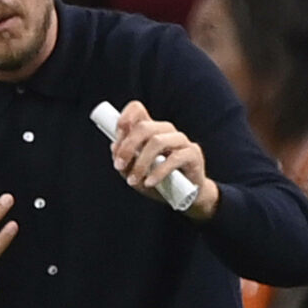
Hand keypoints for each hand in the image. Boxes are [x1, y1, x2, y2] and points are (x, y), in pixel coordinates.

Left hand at [109, 100, 219, 219]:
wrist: (187, 196)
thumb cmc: (160, 182)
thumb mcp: (137, 174)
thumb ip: (125, 162)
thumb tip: (114, 147)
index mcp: (151, 130)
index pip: (137, 110)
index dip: (125, 118)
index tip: (116, 138)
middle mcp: (166, 131)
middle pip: (144, 127)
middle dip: (127, 146)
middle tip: (118, 166)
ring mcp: (181, 140)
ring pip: (157, 141)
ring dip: (141, 162)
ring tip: (133, 181)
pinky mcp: (193, 154)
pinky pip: (174, 159)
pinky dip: (158, 172)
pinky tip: (150, 183)